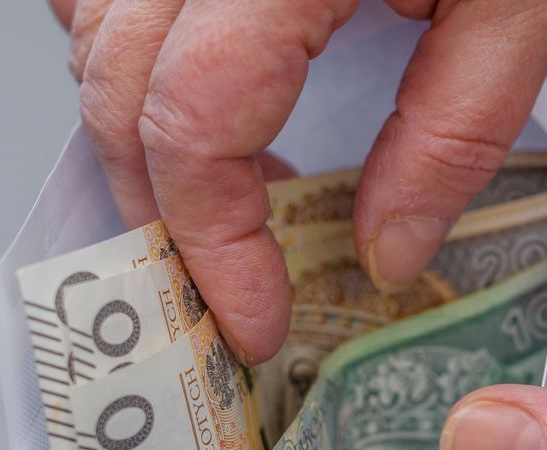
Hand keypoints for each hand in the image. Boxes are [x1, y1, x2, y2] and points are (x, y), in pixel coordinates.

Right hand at [48, 0, 546, 363]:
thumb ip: (454, 131)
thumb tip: (386, 251)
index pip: (196, 121)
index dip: (213, 243)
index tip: (253, 318)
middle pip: (118, 90)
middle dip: (166, 211)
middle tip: (227, 281)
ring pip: (92, 35)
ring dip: (141, 135)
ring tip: (226, 194)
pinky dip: (129, 53)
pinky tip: (194, 87)